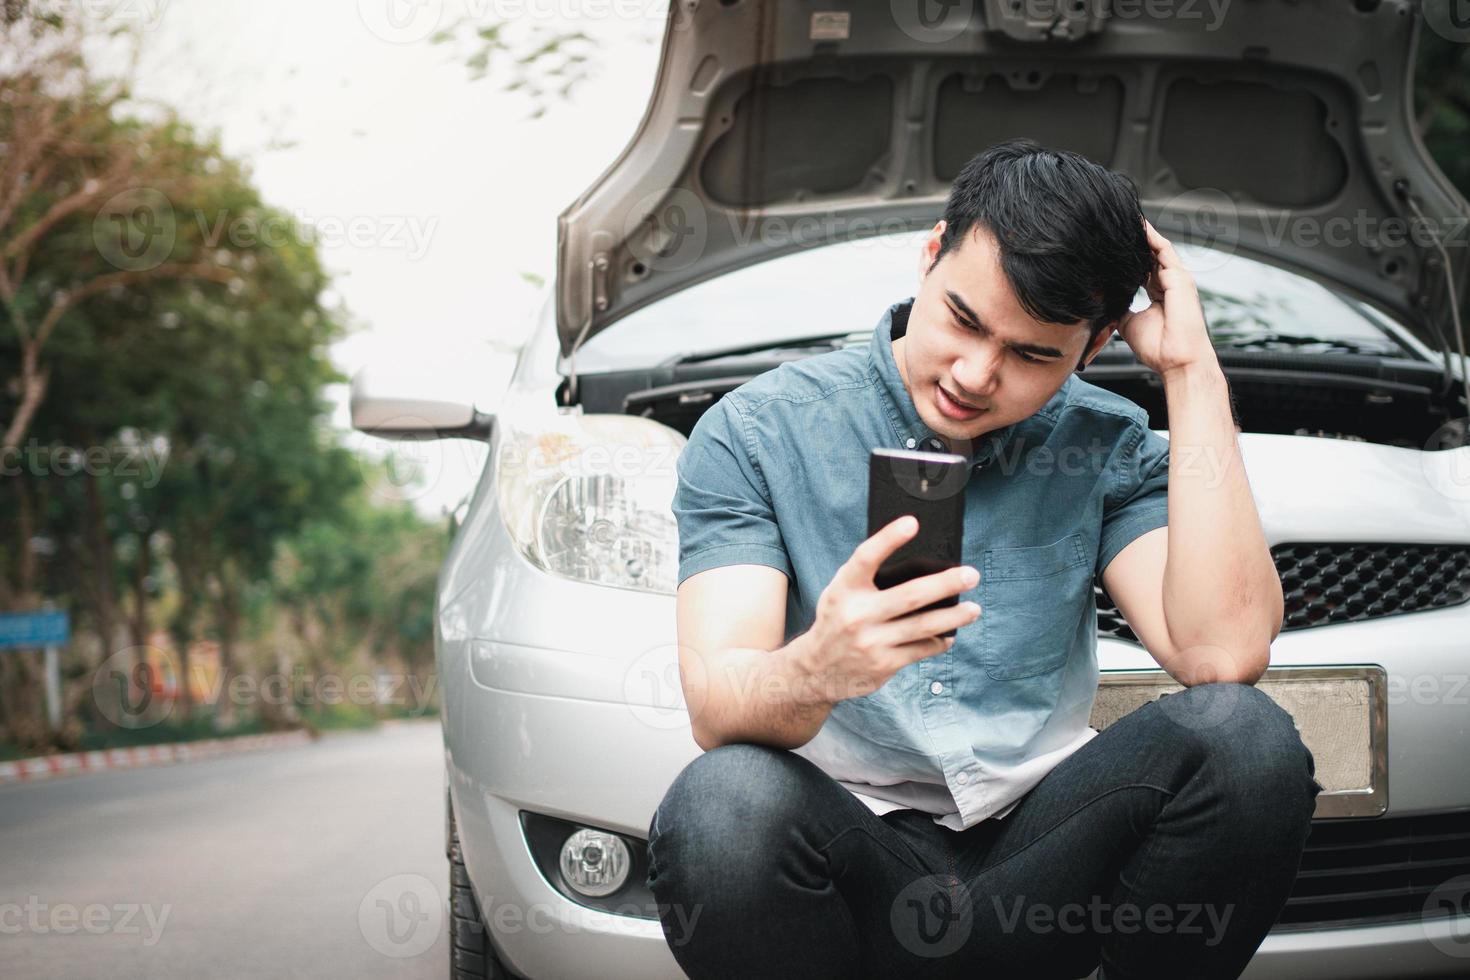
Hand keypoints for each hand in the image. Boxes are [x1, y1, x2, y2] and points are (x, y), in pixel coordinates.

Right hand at [795, 515, 981, 705]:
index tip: (912, 523)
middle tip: (972, 574)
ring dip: (954, 617)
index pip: (866, 558)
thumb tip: (919, 565)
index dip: (888, 538)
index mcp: (844, 589)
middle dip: (946, 584)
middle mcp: (857, 614)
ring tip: (974, 609)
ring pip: (924, 626)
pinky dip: (940, 641)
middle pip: (910, 596)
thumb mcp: (840, 593)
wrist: (817, 669)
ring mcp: (872, 641)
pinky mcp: (884, 664)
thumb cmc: (838, 619)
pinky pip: (922, 649)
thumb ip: (867, 578)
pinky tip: (950, 634)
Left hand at [1116, 219, 1218, 379]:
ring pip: (1157, 248)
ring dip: (1142, 233)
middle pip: (1150, 254)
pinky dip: (1151, 237)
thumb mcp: (1130, 323)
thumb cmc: (1158, 348)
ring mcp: (1177, 279)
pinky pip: (1164, 250)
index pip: (1143, 267)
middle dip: (1134, 241)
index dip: (1129, 256)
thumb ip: (1121, 307)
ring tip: (1125, 218)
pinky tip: (1138, 226)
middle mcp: (1170, 283)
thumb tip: (1106, 300)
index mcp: (1160, 293)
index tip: (1111, 246)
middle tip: (1115, 225)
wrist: (1176, 361)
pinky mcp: (1180, 278)